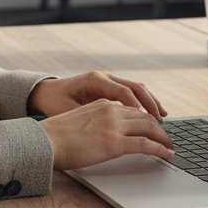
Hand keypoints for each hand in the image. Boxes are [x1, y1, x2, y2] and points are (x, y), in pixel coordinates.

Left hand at [28, 71, 166, 120]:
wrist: (44, 93)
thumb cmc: (54, 103)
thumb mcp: (71, 112)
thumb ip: (92, 118)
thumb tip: (113, 131)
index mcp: (95, 80)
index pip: (124, 92)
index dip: (140, 108)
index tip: (151, 123)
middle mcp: (103, 76)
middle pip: (135, 87)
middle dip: (151, 105)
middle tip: (162, 122)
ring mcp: (106, 80)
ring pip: (135, 88)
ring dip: (150, 102)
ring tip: (162, 117)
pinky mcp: (107, 87)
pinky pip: (129, 92)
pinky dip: (141, 102)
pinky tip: (149, 114)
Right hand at [39, 100, 173, 170]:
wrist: (46, 141)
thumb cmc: (55, 137)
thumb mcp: (77, 122)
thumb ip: (93, 123)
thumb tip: (99, 136)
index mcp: (101, 104)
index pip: (130, 109)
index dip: (145, 118)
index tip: (152, 126)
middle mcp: (110, 110)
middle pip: (144, 116)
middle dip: (158, 127)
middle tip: (167, 137)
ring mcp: (113, 126)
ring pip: (149, 128)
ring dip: (163, 137)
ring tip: (169, 146)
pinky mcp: (115, 143)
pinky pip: (146, 144)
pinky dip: (160, 148)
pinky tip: (167, 153)